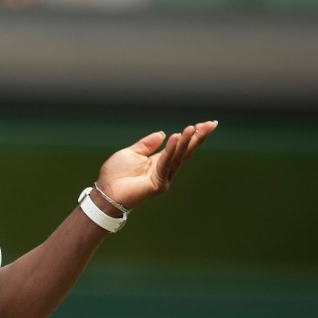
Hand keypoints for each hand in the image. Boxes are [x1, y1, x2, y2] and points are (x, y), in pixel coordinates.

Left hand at [95, 120, 217, 211]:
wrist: (105, 193)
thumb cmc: (115, 175)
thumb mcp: (132, 153)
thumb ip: (147, 144)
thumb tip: (163, 133)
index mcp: (158, 162)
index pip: (179, 147)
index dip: (192, 136)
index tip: (206, 124)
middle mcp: (164, 170)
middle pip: (184, 152)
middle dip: (197, 138)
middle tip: (211, 124)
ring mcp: (162, 179)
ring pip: (177, 157)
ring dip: (186, 141)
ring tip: (194, 127)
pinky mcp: (158, 185)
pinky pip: (165, 163)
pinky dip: (171, 150)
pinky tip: (177, 137)